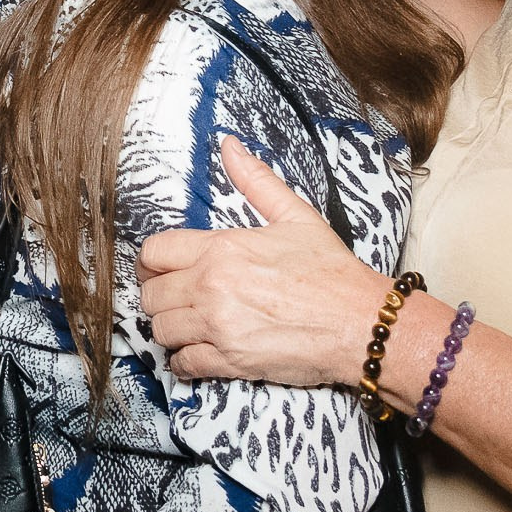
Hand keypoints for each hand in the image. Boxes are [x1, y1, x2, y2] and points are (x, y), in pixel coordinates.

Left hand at [140, 138, 388, 386]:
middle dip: (159, 294)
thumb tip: (229, 146)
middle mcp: (212, 287)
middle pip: (151, 294)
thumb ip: (256, 180)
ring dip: (170, 327)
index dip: (152, 260)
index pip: (154, 252)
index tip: (160, 267)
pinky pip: (183, 365)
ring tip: (188, 323)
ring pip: (160, 330)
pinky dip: (183, 361)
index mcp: (222, 249)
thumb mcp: (295, 216)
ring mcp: (218, 327)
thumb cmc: (331, 272)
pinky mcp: (230, 362)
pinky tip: (197, 351)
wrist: (360, 322)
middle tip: (176, 296)